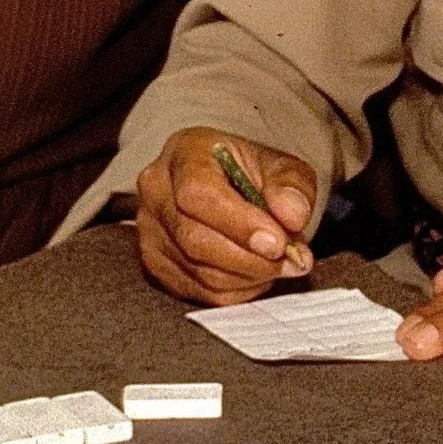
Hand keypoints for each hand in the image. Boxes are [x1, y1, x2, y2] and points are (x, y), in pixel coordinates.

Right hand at [135, 125, 316, 304]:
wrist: (227, 184)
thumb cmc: (249, 173)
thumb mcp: (282, 166)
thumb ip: (292, 186)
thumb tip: (292, 216)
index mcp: (184, 152)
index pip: (199, 193)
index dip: (240, 224)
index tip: (277, 242)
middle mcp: (157, 191)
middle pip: (196, 239)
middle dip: (252, 258)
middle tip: (292, 259)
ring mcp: (150, 231)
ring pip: (200, 272)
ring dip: (250, 276)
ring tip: (281, 263)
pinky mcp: (157, 265)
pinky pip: (200, 291)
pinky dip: (238, 289)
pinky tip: (257, 272)